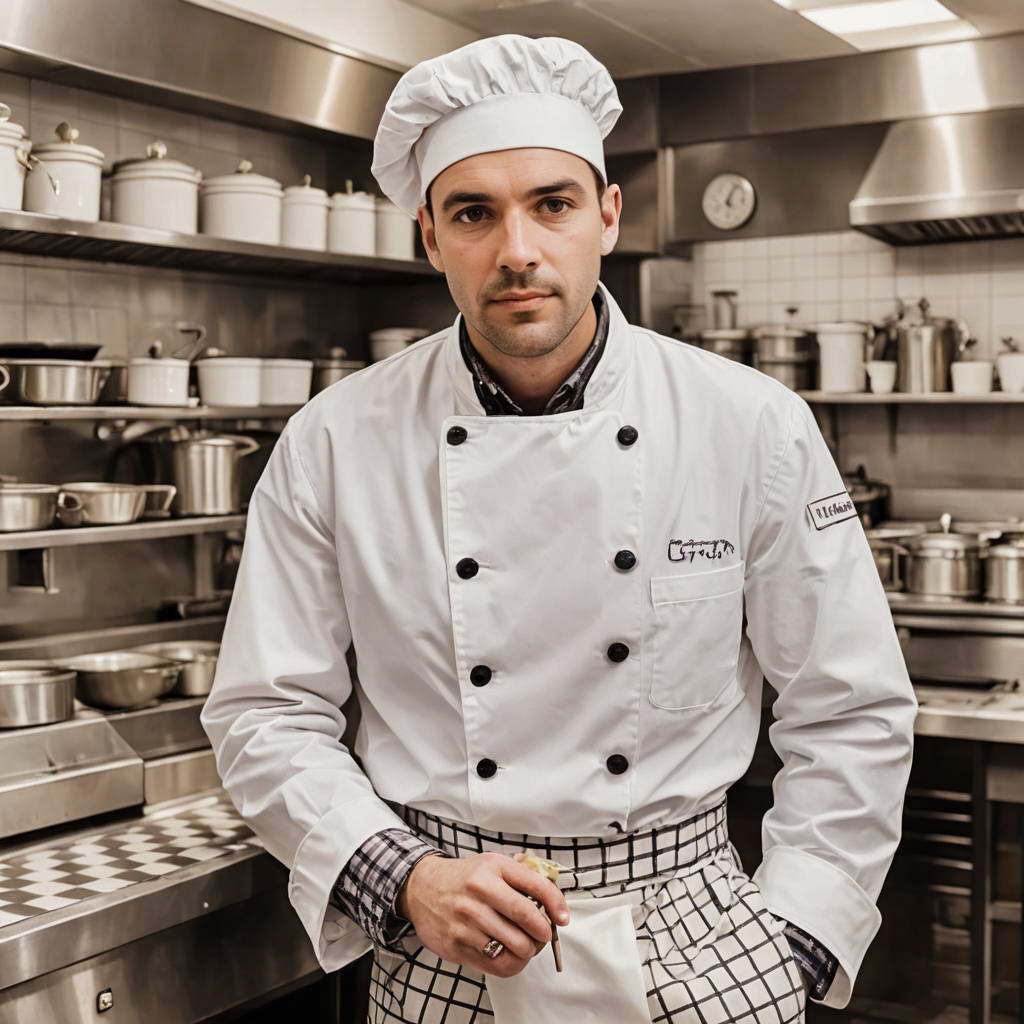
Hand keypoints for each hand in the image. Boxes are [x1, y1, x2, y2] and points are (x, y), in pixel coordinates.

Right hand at [397, 852, 569, 977]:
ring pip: (515, 946)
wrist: (421, 888)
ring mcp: (467, 920)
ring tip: (526, 945)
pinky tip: (509, 954)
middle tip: (543, 934)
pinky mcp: (457, 944)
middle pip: (528, 919)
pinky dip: (511, 963)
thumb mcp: (491, 863)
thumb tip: (553, 894)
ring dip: (528, 950)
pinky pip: (496, 964)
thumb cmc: (463, 878)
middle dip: (544, 932)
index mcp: (493, 868)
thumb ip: (522, 873)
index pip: (536, 886)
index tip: (563, 917)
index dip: (557, 904)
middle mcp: (480, 892)